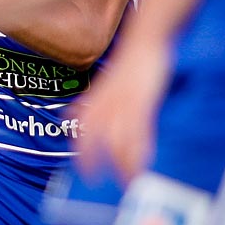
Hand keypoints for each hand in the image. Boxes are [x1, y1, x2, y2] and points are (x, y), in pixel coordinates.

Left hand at [76, 35, 170, 178]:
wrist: (145, 42)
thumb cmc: (129, 66)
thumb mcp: (107, 86)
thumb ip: (95, 103)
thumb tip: (79, 119)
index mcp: (94, 102)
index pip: (81, 132)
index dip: (82, 154)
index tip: (85, 172)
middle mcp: (104, 105)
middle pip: (92, 140)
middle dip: (92, 162)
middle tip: (95, 182)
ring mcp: (122, 105)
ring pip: (117, 141)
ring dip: (121, 164)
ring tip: (126, 181)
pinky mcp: (141, 103)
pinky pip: (138, 132)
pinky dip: (138, 150)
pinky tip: (140, 164)